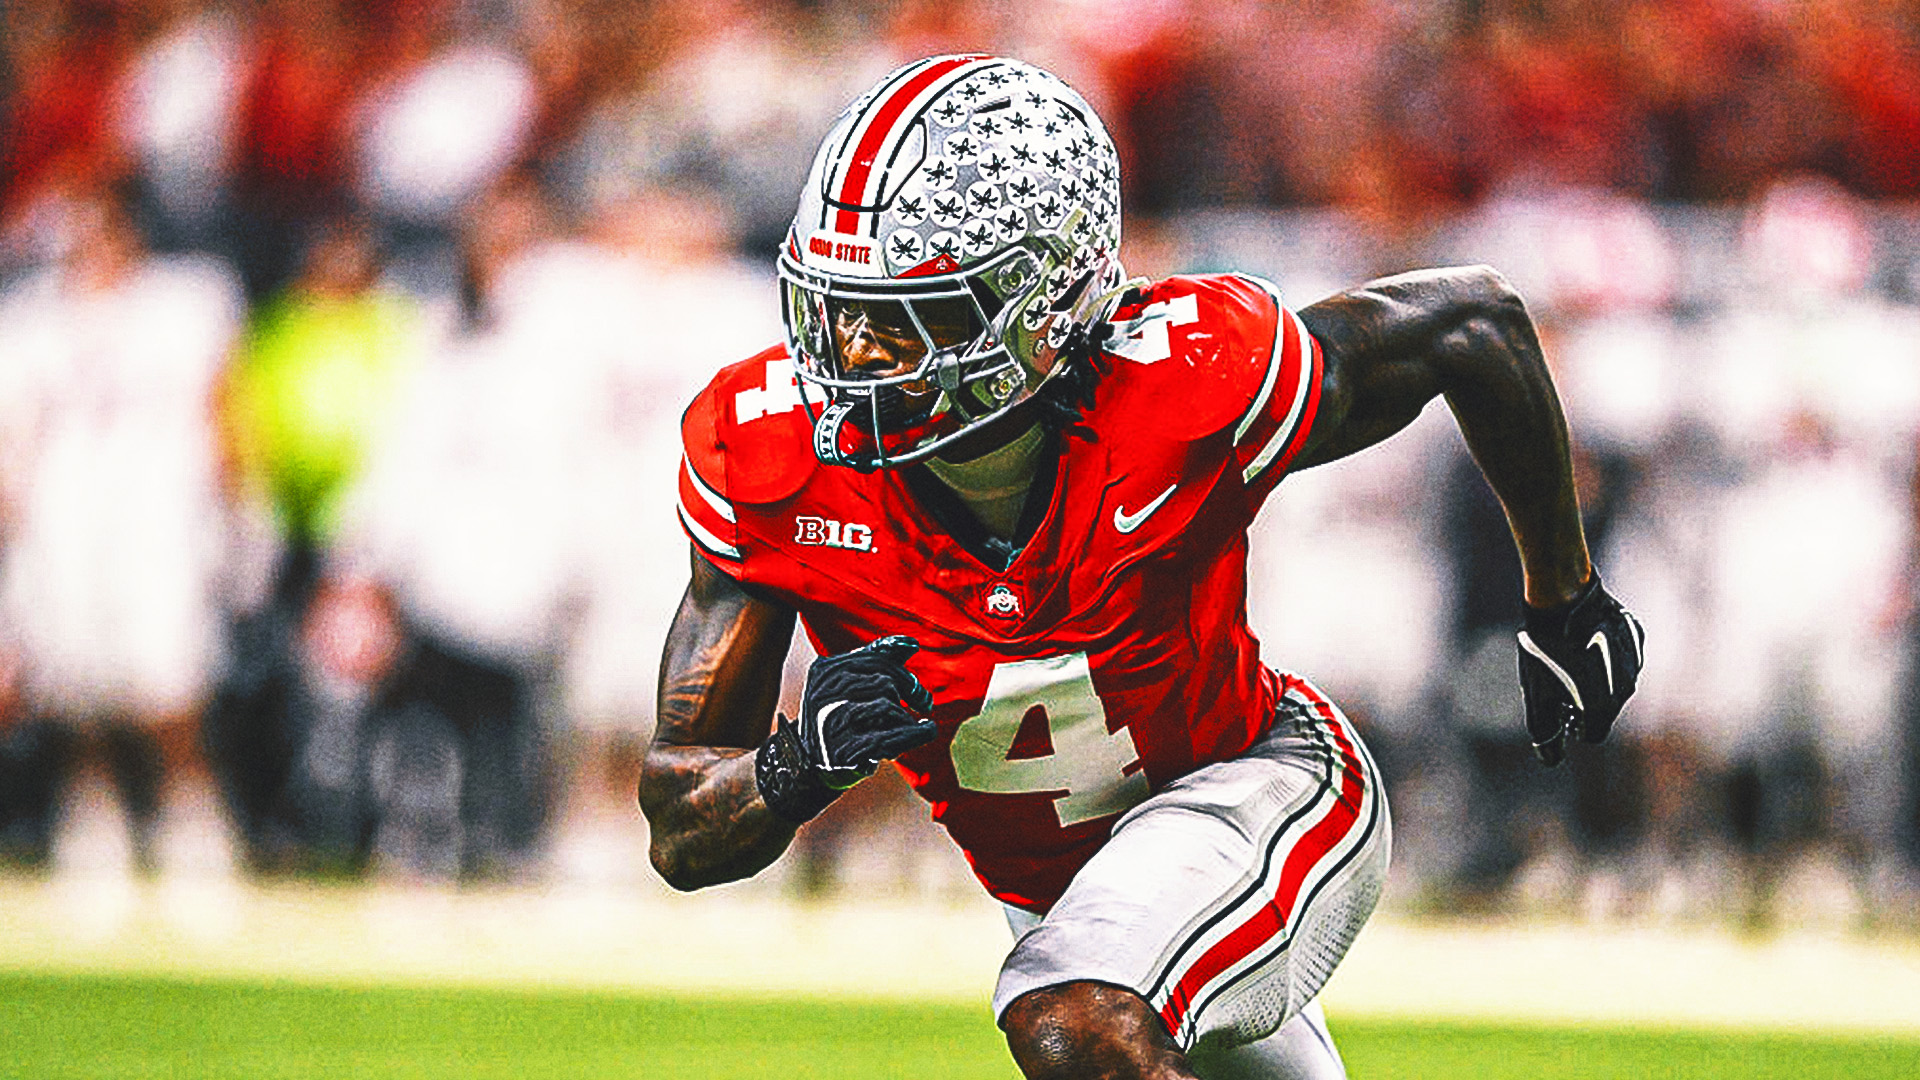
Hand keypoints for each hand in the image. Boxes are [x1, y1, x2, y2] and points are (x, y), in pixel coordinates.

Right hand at [754, 635, 937, 822]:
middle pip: (885, 681)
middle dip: (911, 690)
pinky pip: (890, 737)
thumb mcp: (853, 686)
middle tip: (925, 702)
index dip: (904, 669)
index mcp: (824, 671)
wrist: (811, 765)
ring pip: (887, 706)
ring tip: (907, 724)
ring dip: (906, 717)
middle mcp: (822, 694)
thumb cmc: (840, 718)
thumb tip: (911, 644)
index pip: (876, 657)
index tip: (917, 686)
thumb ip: (878, 661)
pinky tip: (926, 730)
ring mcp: (830, 723)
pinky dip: (915, 733)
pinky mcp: (844, 752)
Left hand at [1515, 573, 1644, 765]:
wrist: (1561, 600)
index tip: (1560, 710)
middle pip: (1605, 709)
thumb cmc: (1545, 650)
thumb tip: (1551, 760)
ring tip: (1570, 657)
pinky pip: (1622, 656)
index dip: (1573, 726)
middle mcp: (1625, 687)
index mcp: (1603, 705)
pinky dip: (1605, 655)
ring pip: (1615, 682)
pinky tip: (1583, 639)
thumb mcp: (1537, 696)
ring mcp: (1634, 661)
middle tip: (1560, 682)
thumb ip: (1545, 732)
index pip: (1593, 734)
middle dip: (1585, 703)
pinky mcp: (1635, 638)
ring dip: (1596, 679)